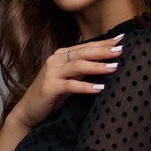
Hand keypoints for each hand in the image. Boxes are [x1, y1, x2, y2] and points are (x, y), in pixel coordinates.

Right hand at [9, 34, 123, 131]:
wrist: (28, 111)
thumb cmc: (52, 96)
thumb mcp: (69, 79)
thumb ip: (82, 70)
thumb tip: (107, 63)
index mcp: (61, 55)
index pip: (86, 47)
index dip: (103, 43)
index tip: (121, 39)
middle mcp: (55, 60)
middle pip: (83, 53)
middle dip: (103, 51)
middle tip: (121, 50)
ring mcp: (51, 73)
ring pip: (78, 66)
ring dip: (97, 67)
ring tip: (114, 67)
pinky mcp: (49, 87)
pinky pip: (70, 85)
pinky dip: (85, 86)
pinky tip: (99, 89)